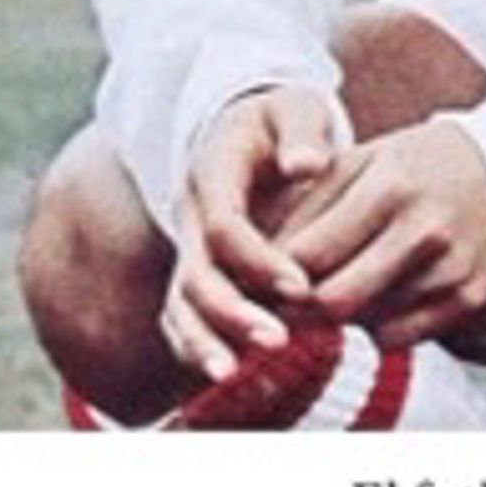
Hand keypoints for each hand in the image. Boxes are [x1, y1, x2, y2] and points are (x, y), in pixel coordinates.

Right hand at [161, 86, 337, 382]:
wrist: (249, 128)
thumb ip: (303, 131)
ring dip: (206, 341)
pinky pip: (184, 318)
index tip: (302, 286)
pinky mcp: (195, 273)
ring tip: (238, 374)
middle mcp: (189, 216)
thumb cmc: (283, 119)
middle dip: (232, 312)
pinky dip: (200, 348)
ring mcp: (187, 248)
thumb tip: (306, 165)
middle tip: (278, 341)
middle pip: (196, 274)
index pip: (225, 227)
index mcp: (211, 173)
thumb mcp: (295, 107)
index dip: (258, 259)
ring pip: (180, 305)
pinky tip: (230, 379)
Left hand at [275, 120, 485, 346]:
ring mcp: (452, 267)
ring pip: (365, 324)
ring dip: (344, 314)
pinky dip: (379, 324)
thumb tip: (255, 263)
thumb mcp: (362, 162)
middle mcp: (425, 229)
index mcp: (390, 186)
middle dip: (302, 306)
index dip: (274, 276)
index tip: (258, 279)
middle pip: (334, 300)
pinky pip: (399, 338)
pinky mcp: (471, 297)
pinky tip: (385, 291)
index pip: (309, 255)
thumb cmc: (417, 165)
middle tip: (289, 298)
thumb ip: (308, 208)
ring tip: (347, 280)